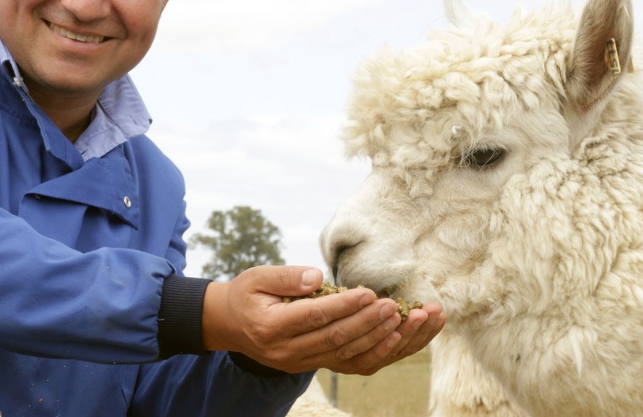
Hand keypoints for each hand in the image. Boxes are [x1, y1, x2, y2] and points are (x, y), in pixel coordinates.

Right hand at [201, 265, 444, 374]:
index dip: (344, 306)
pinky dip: (378, 353)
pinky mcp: (315, 365)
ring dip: (383, 339)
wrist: (232, 325)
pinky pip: (352, 364)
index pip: (315, 317)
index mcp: (272, 327)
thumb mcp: (257, 277)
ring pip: (349, 355)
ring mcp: (302, 363)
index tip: (369, 292)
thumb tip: (317, 277)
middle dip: (370, 323)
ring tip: (411, 320)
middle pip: (336, 340)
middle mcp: (288, 352)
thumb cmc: (247, 294)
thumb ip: (286, 276)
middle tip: (396, 306)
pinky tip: (400, 338)